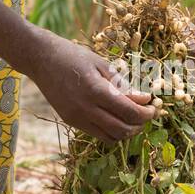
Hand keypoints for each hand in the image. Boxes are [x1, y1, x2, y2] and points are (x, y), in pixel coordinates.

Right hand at [29, 30, 156, 143]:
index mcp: (96, 90)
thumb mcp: (101, 64)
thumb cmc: (73, 56)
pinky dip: (111, 131)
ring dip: (126, 131)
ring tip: (133, 118)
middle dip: (140, 124)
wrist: (40, 59)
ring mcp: (76, 118)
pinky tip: (116, 118)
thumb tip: (145, 99)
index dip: (146, 113)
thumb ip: (123, 84)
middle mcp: (85, 108)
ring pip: (110, 137)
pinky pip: (97, 134)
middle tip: (146, 113)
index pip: (129, 112)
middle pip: (122, 129)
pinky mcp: (70, 121)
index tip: (154, 107)